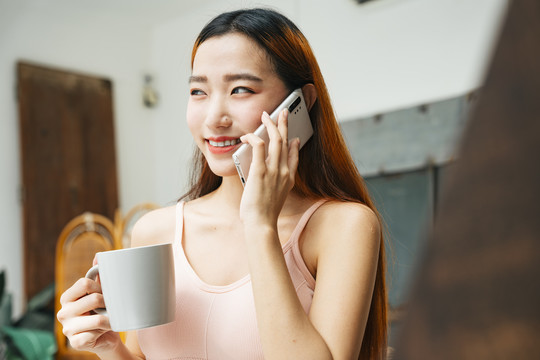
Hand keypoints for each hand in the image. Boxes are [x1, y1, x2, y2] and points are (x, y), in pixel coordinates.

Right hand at [56, 259, 120, 353]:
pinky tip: (104, 331)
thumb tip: (98, 257)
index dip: (100, 287)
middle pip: (94, 299)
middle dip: (108, 303)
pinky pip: (97, 332)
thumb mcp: (99, 293)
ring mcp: (67, 329)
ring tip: (110, 319)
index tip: (104, 293)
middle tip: (110, 308)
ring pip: (99, 318)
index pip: (84, 283)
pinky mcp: (76, 342)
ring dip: (110, 319)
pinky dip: (106, 331)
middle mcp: (63, 312)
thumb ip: (97, 276)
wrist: (105, 337)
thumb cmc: (101, 312)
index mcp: (67, 297)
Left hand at [239, 109, 300, 226]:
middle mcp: (284, 172)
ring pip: (276, 139)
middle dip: (284, 124)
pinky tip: (246, 136)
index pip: (294, 156)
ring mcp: (274, 170)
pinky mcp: (260, 171)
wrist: (261, 224)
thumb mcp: (275, 198)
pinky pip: (259, 146)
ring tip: (265, 116)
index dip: (294, 144)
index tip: (293, 137)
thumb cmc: (263, 215)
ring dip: (271, 124)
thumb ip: (276, 183)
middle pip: (286, 141)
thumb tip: (269, 173)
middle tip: (282, 112)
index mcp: (288, 179)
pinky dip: (253, 137)